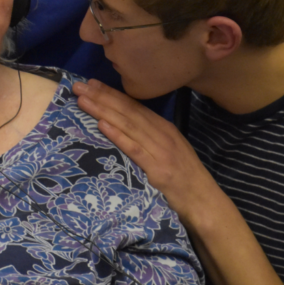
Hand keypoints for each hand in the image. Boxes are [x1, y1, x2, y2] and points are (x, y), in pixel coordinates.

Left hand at [72, 79, 221, 230]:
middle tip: (79, 86)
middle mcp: (162, 134)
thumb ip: (151, 137)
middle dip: (102, 97)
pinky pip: (134, 149)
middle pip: (128, 111)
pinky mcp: (158, 169)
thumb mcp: (170, 150)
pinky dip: (118, 135)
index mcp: (164, 128)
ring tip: (84, 100)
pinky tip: (102, 125)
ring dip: (104, 110)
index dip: (112, 94)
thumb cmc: (184, 178)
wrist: (204, 201)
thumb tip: (125, 126)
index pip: (134, 106)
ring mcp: (160, 150)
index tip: (91, 83)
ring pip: (128, 125)